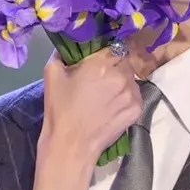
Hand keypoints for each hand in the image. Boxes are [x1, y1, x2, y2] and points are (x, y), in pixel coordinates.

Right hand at [41, 48, 141, 164]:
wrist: (71, 144)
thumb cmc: (60, 109)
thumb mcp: (52, 73)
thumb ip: (61, 53)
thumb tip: (69, 46)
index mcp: (102, 63)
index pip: (115, 46)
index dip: (107, 52)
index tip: (100, 59)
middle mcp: (122, 75)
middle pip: (124, 62)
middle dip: (115, 67)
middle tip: (101, 79)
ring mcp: (132, 93)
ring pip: (131, 79)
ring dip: (122, 82)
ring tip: (107, 94)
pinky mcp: (137, 109)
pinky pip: (135, 95)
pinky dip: (127, 97)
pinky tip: (113, 105)